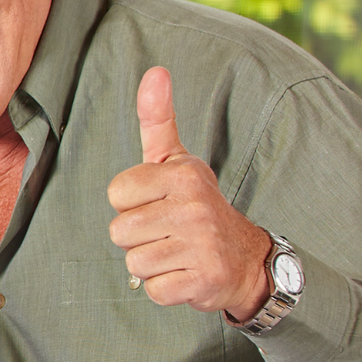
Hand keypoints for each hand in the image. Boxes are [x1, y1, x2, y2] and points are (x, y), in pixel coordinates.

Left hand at [106, 67, 271, 318]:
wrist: (244, 258)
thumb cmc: (196, 204)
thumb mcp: (177, 160)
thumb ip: (158, 119)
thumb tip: (155, 71)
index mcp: (182, 174)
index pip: (116, 194)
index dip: (130, 204)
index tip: (157, 203)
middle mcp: (194, 206)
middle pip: (120, 231)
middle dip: (137, 237)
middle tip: (167, 232)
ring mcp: (201, 245)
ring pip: (134, 263)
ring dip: (150, 263)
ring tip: (176, 252)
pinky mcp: (204, 280)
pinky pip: (153, 290)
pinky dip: (164, 288)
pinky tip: (185, 274)